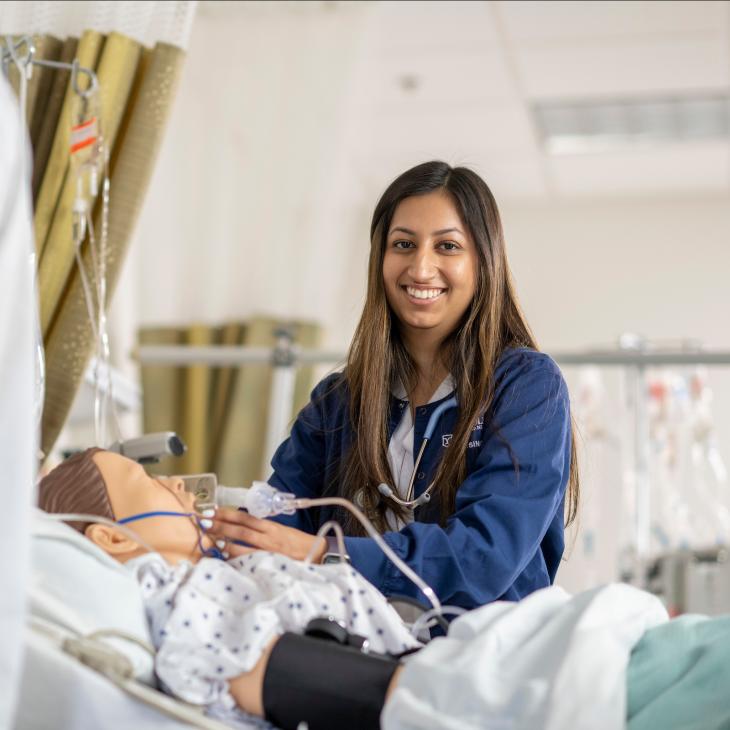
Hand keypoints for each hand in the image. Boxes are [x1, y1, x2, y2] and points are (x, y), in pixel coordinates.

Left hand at [209, 508, 326, 562]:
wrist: (318, 554)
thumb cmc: (297, 542)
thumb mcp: (281, 530)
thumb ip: (262, 529)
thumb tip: (240, 525)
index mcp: (271, 526)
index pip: (245, 517)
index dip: (227, 514)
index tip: (212, 511)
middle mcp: (269, 537)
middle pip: (241, 529)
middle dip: (220, 526)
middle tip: (203, 522)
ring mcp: (270, 551)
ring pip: (243, 545)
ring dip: (226, 542)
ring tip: (211, 540)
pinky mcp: (271, 563)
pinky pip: (250, 561)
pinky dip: (237, 559)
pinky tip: (226, 558)